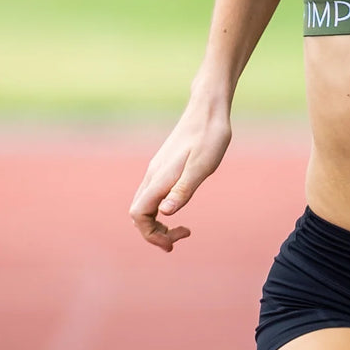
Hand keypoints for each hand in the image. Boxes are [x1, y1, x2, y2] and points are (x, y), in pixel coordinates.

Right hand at [129, 97, 231, 251]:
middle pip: (139, 213)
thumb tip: (165, 213)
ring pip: (146, 204)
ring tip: (182, 228)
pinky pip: (154, 194)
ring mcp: (157, 169)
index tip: (175, 241)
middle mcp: (153, 175)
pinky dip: (162, 208)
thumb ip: (183, 189)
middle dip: (154, 233)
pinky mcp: (165, 165)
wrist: (208, 108)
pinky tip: (179, 205)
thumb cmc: (210, 136)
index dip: (151, 234)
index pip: (139, 215)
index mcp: (160, 178)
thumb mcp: (202, 166)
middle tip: (182, 236)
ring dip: (158, 222)